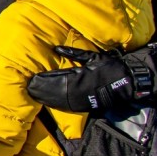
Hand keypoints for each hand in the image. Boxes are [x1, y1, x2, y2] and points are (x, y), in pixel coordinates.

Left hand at [27, 44, 156, 113]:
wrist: (127, 83)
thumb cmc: (110, 67)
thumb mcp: (92, 57)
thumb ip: (74, 54)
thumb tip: (56, 49)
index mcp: (80, 77)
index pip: (56, 78)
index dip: (43, 79)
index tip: (32, 77)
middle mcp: (79, 90)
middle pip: (54, 90)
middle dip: (40, 89)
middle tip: (28, 86)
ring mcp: (82, 100)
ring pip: (58, 100)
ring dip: (44, 97)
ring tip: (33, 93)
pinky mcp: (85, 106)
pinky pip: (66, 106)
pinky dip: (54, 104)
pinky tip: (45, 101)